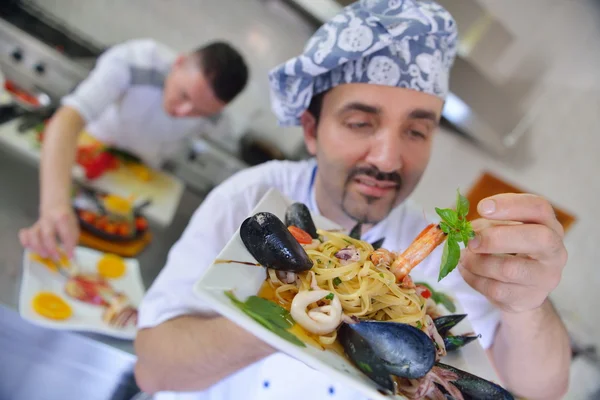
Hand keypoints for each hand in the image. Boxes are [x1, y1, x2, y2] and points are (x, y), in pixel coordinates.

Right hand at [19, 205, 79, 259]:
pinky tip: (30, 247)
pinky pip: (24, 234)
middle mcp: (49, 220)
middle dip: (52, 248)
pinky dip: (25, 241)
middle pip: (47, 234)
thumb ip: (72, 239)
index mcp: (62, 218)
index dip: (68, 246)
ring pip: (33, 234)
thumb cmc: (65, 218)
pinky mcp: (32, 228)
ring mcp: (38, 224)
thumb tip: (71, 255)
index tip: (70, 256)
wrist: (55, 205)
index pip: (65, 233)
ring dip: (38, 247)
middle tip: (57, 258)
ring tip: (44, 254)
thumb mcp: (73, 225)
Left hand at [458, 193, 566, 313]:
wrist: (521, 289)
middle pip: (537, 238)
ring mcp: (545, 278)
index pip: (539, 208)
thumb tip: (465, 230)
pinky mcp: (529, 299)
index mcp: (548, 225)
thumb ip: (486, 225)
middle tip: (471, 241)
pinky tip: (468, 271)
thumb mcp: (501, 230)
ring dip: (477, 262)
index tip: (482, 207)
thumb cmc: (509, 250)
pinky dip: (474, 279)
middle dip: (496, 238)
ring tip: (464, 257)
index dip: (510, 205)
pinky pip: (496, 289)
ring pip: (509, 269)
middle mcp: (554, 251)